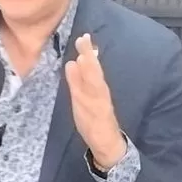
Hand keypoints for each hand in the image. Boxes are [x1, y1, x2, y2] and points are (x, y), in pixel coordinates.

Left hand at [64, 34, 124, 168]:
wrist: (107, 145)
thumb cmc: (95, 119)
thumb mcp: (87, 98)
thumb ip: (80, 81)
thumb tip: (74, 61)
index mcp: (99, 90)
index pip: (93, 69)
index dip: (88, 53)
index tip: (83, 37)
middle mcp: (99, 96)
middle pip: (94, 74)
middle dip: (89, 57)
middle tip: (83, 39)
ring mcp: (97, 107)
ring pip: (94, 86)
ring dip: (89, 71)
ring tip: (84, 55)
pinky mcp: (95, 119)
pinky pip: (89, 105)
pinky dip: (85, 93)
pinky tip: (80, 87)